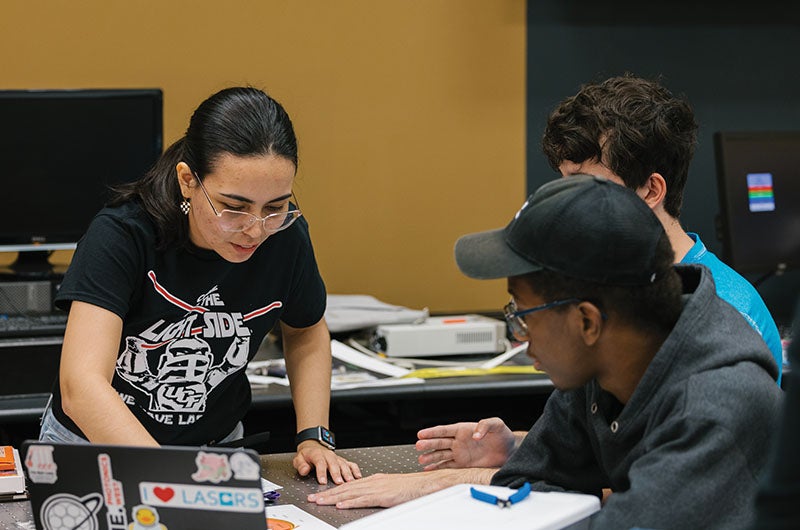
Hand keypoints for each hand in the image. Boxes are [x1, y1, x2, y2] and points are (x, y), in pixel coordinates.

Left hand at [293, 441, 361, 484]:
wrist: (314, 447)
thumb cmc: (307, 456)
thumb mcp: (299, 459)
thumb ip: (300, 465)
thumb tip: (304, 470)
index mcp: (317, 454)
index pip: (320, 462)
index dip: (321, 472)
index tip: (322, 482)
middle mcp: (329, 455)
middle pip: (334, 464)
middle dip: (337, 474)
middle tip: (339, 483)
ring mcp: (337, 458)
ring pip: (343, 464)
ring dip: (347, 473)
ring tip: (350, 482)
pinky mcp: (343, 460)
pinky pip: (350, 464)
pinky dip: (355, 470)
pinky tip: (358, 477)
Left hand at [307, 472, 435, 508]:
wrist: (424, 484)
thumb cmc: (410, 487)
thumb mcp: (389, 487)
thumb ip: (376, 491)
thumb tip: (365, 497)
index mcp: (373, 479)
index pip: (348, 485)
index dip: (333, 490)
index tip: (321, 494)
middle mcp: (372, 481)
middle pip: (345, 488)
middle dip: (327, 493)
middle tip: (312, 498)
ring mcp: (376, 488)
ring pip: (350, 493)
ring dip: (333, 498)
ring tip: (319, 501)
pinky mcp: (382, 496)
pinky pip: (363, 500)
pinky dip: (350, 502)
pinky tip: (340, 505)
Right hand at [415, 417, 515, 469]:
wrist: (509, 451)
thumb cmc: (502, 435)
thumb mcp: (496, 424)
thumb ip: (485, 425)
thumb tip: (474, 434)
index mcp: (463, 429)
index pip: (444, 430)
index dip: (432, 432)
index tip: (421, 433)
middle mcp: (458, 441)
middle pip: (439, 442)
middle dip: (428, 444)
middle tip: (418, 446)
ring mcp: (459, 453)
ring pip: (441, 454)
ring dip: (431, 457)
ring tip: (421, 460)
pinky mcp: (463, 464)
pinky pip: (447, 465)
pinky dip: (438, 467)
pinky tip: (429, 468)